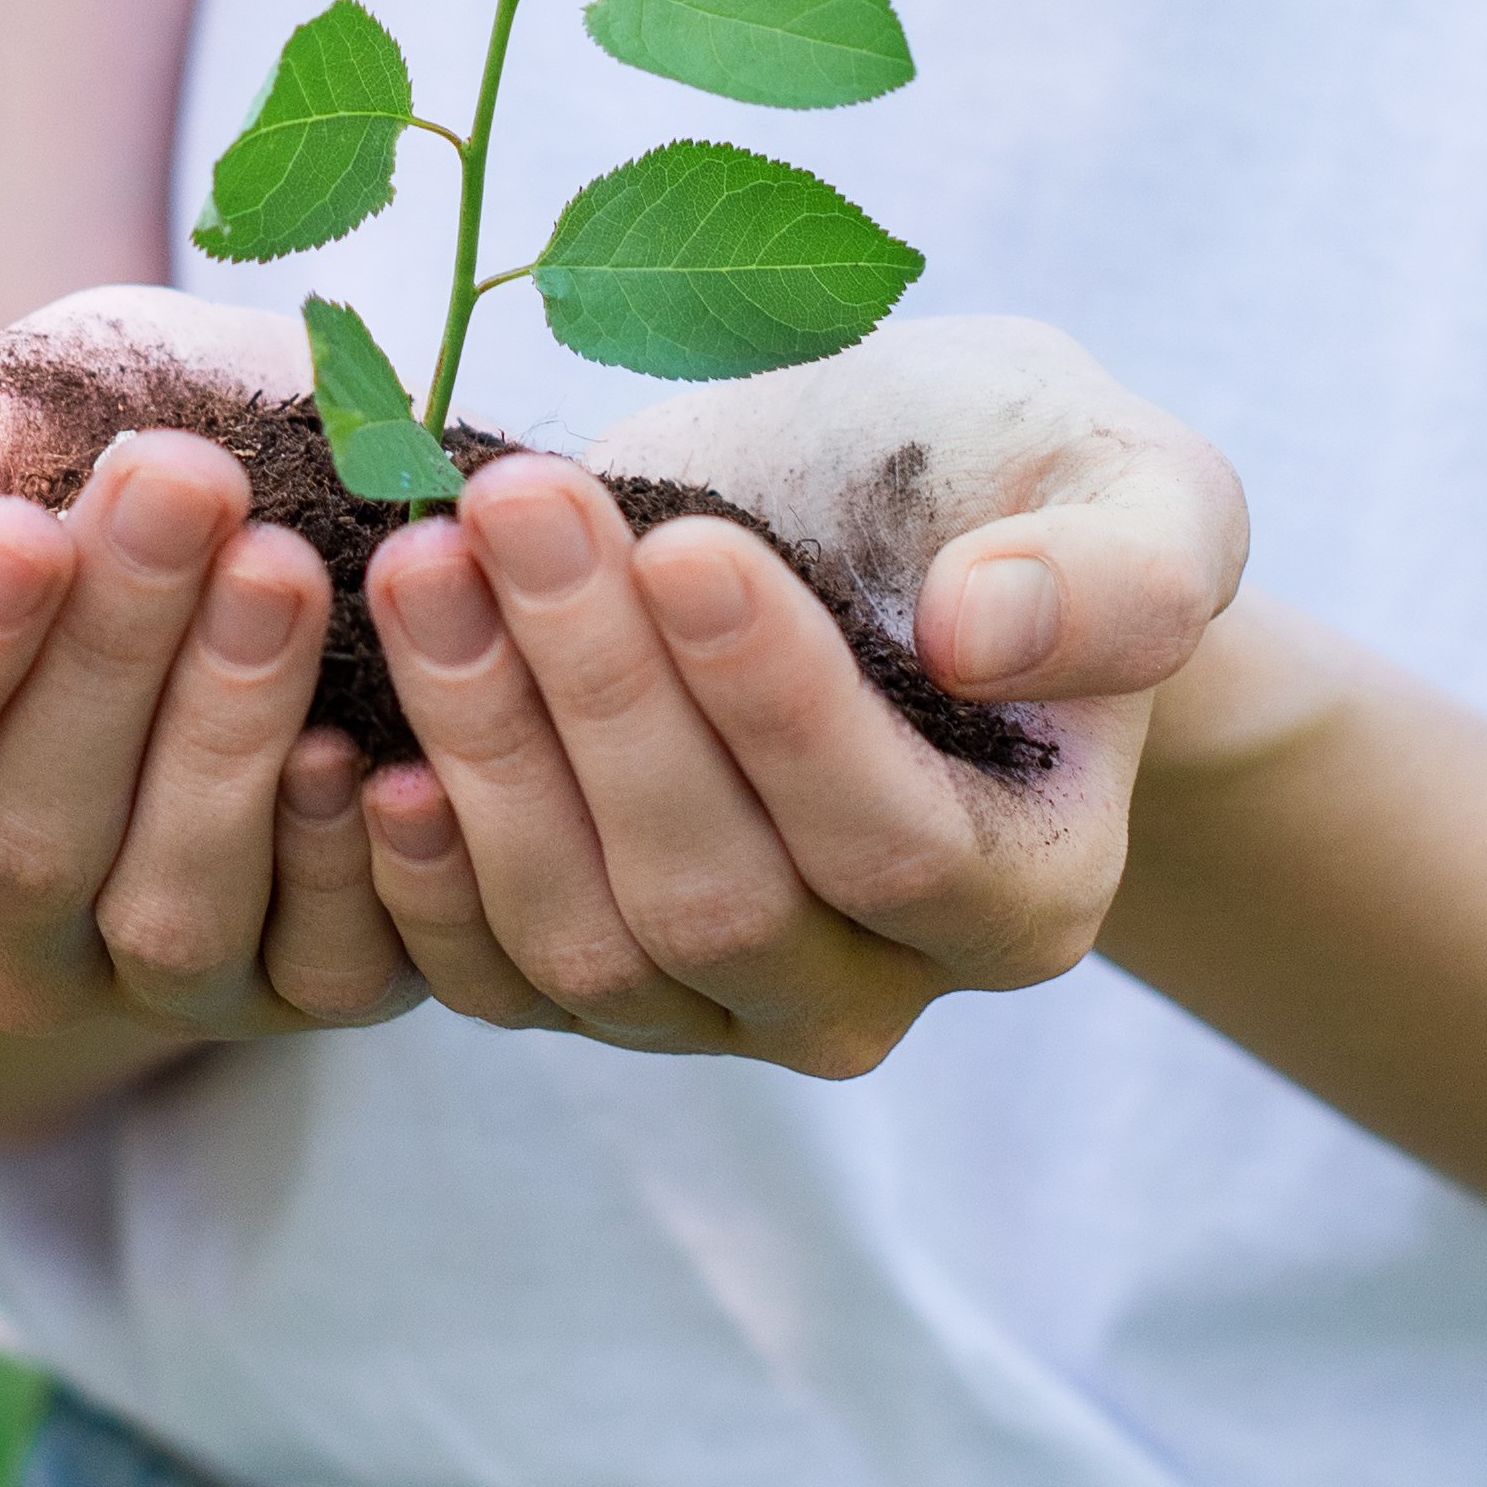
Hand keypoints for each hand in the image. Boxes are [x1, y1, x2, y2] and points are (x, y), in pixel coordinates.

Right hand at [0, 306, 425, 1043]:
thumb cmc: (68, 443)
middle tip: (183, 486)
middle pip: (21, 850)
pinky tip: (354, 737)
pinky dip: (337, 855)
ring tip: (282, 565)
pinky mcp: (311, 977)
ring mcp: (158, 969)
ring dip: (226, 730)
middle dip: (107, 660)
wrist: (270, 441)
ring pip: (169, 913)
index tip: (17, 528)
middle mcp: (6, 927)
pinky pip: (318, 965)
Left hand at [344, 317, 1243, 1076]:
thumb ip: (1126, 568)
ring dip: (481, 743)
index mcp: (1027, 894)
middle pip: (710, 898)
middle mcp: (868, 989)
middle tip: (510, 508)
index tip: (683, 540)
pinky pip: (473, 973)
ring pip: (577, 940)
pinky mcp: (577, 983)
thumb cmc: (1012, 489)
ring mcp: (709, 1007)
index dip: (774, 705)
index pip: (886, 842)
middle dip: (596, 695)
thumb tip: (988, 638)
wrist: (877, 522)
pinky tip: (358, 723)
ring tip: (421, 560)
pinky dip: (401, 861)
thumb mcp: (1129, 478)